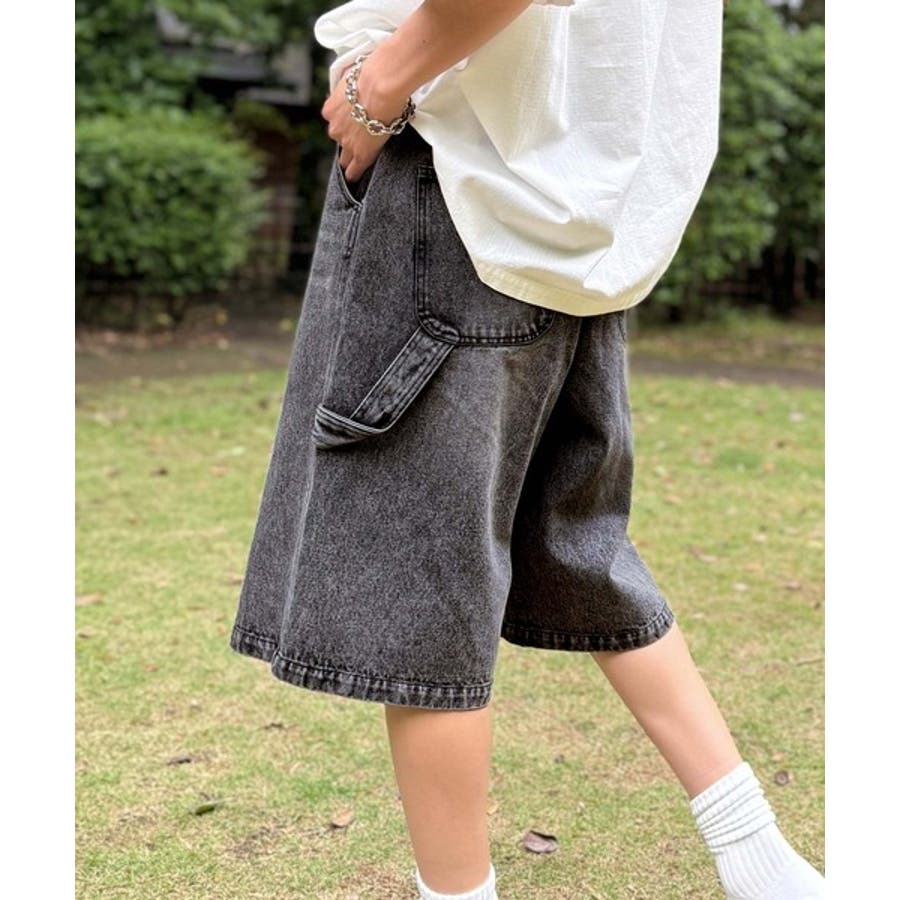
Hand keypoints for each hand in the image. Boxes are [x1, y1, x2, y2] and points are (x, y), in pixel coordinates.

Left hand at [320, 58, 406, 182]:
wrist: (381, 84)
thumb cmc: (372, 73)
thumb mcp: (352, 74)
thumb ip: (349, 83)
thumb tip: (352, 80)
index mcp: (330, 109)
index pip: (335, 121)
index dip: (345, 123)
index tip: (351, 124)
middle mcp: (334, 127)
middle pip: (339, 138)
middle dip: (347, 138)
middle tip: (361, 138)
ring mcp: (347, 142)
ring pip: (346, 155)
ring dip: (352, 156)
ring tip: (357, 162)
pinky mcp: (362, 153)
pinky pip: (355, 169)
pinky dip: (354, 174)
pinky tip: (354, 179)